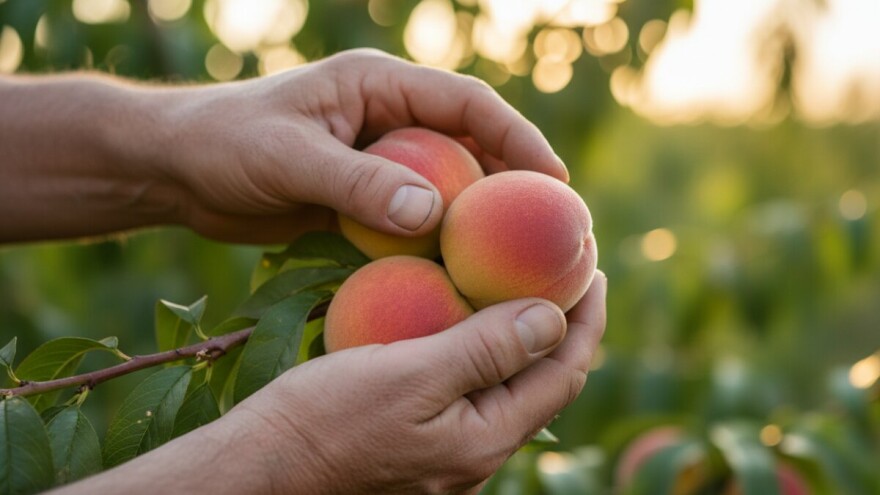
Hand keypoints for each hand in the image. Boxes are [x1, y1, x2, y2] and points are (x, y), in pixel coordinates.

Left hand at [149, 49, 567, 242]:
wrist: (176, 170)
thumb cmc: (224, 144)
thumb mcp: (289, 158)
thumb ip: (359, 183)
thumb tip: (434, 211)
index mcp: (379, 86)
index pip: (466, 103)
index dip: (516, 136)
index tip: (553, 179)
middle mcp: (388, 120)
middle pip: (468, 147)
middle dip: (509, 184)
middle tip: (549, 229)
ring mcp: (377, 160)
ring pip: (445, 187)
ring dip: (476, 220)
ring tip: (515, 260)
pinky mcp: (362, 197)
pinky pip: (412, 219)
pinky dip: (436, 243)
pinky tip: (457, 275)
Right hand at [225, 271, 606, 493]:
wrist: (264, 466)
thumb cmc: (327, 418)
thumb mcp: (410, 376)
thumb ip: (486, 351)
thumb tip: (555, 317)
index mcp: (485, 440)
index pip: (563, 372)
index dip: (585, 318)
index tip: (592, 267)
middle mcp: (477, 454)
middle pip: (543, 382)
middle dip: (563, 325)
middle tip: (567, 269)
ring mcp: (449, 453)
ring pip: (508, 386)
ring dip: (525, 336)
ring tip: (526, 285)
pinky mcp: (421, 443)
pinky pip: (472, 391)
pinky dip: (485, 350)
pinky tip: (467, 319)